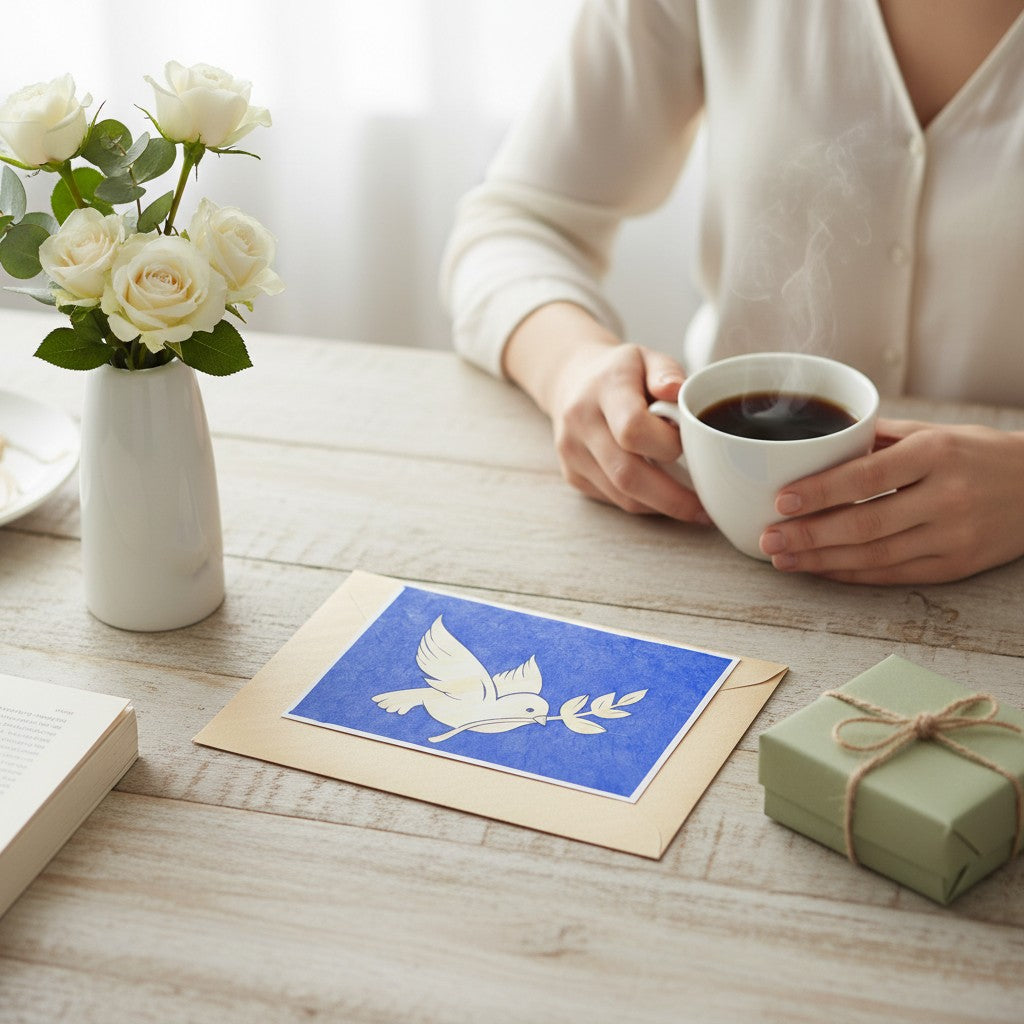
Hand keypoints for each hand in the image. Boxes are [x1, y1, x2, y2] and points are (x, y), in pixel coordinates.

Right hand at [504, 303, 708, 521]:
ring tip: (691, 506)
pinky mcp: (572, 475)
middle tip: (705, 507)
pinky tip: (662, 496)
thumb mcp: (647, 358)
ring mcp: (572, 452)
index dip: (668, 445)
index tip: (691, 446)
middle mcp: (581, 422)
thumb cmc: (620, 372)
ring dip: (661, 506)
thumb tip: (679, 391)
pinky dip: (644, 503)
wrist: (571, 382)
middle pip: (627, 474)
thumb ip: (667, 372)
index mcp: (604, 389)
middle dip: (672, 498)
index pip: (632, 428)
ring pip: (622, 495)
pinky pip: (614, 500)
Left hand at [759, 419, 1023, 583]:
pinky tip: (821, 570)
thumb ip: (876, 440)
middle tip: (768, 538)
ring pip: (875, 556)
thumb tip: (816, 446)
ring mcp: (954, 536)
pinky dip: (852, 575)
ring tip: (783, 558)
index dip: (820, 491)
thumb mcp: (933, 433)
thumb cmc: (977, 453)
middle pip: (865, 523)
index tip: (780, 500)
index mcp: (936, 453)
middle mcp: (947, 496)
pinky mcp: (957, 566)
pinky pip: (894, 575)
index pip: (868, 476)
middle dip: (809, 534)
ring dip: (822, 560)